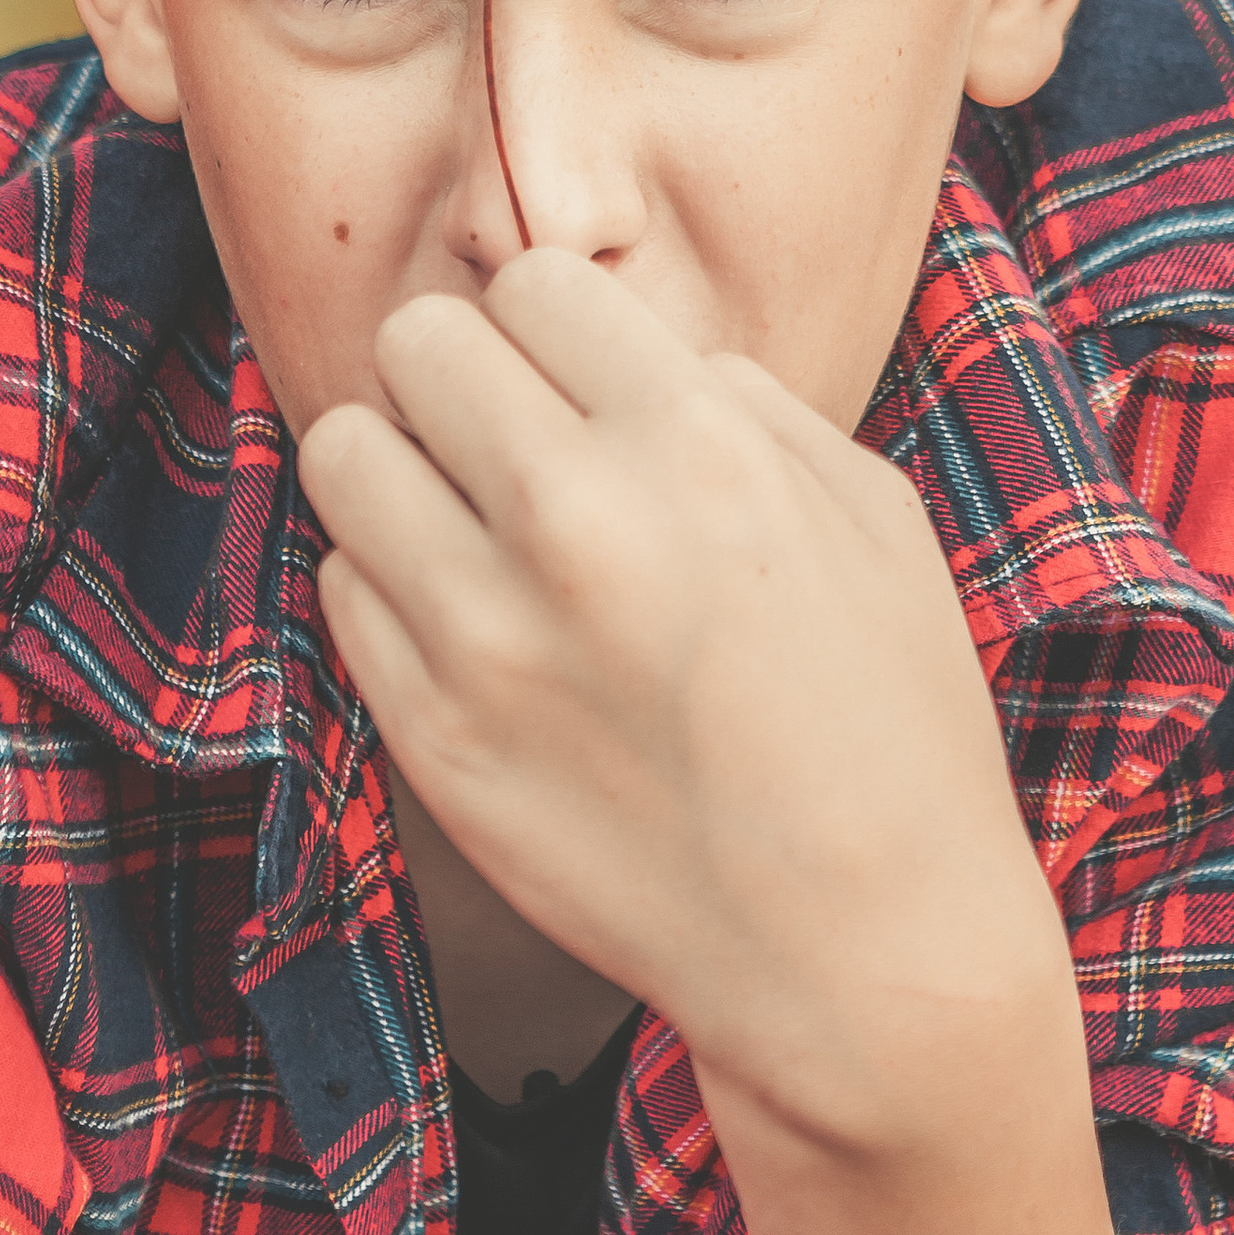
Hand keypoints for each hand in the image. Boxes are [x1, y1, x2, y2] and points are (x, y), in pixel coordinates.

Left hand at [296, 250, 1073, 1151]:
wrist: (863, 953)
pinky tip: (477, 626)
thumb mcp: (870, 513)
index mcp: (695, 441)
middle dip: (463, 378)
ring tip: (468, 524)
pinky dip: (393, 588)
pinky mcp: (429, 733)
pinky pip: (342, 586)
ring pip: (345, 452)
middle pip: (417, 341)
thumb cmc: (891, 724)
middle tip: (507, 443)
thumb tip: (634, 355)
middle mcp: (575, 516)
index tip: (577, 383)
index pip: (534, 281)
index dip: (557, 329)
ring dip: (403, 470)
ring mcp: (486, 632)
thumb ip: (742, 402)